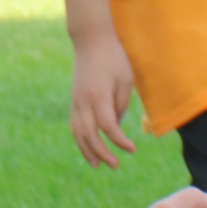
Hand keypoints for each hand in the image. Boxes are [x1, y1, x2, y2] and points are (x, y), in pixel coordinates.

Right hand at [68, 32, 138, 168]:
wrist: (91, 41)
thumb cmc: (115, 59)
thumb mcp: (126, 80)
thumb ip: (121, 104)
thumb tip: (115, 127)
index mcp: (98, 96)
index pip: (108, 127)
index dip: (119, 141)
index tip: (132, 150)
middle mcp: (83, 101)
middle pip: (89, 134)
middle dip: (102, 152)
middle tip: (115, 165)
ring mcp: (75, 101)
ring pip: (77, 132)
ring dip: (87, 151)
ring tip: (98, 165)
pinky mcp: (74, 100)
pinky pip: (74, 125)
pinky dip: (80, 140)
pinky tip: (89, 150)